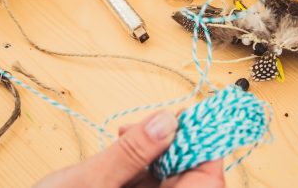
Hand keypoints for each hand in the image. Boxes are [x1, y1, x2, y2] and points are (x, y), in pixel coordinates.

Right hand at [35, 110, 224, 187]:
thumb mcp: (89, 183)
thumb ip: (130, 153)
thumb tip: (166, 121)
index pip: (207, 181)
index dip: (203, 146)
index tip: (191, 117)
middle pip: (189, 176)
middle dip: (172, 145)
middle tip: (150, 122)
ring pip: (167, 179)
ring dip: (153, 153)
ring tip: (126, 134)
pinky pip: (148, 185)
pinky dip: (139, 165)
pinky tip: (121, 148)